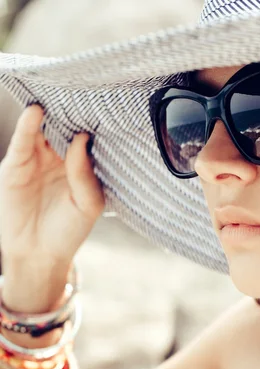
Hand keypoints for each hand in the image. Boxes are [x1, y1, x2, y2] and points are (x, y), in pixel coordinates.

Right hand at [0, 104, 104, 266]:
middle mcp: (58, 158)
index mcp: (81, 166)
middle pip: (63, 125)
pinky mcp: (16, 165)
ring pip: (42, 128)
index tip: (103, 100)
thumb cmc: (68, 231)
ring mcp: (37, 159)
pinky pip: (23, 141)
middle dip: (70, 107)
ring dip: (48, 110)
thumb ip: (85, 174)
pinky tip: (35, 111)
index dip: (93, 119)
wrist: (39, 254)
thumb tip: (82, 139)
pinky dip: (27, 125)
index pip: (86, 136)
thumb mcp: (87, 205)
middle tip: (79, 83)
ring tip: (56, 89)